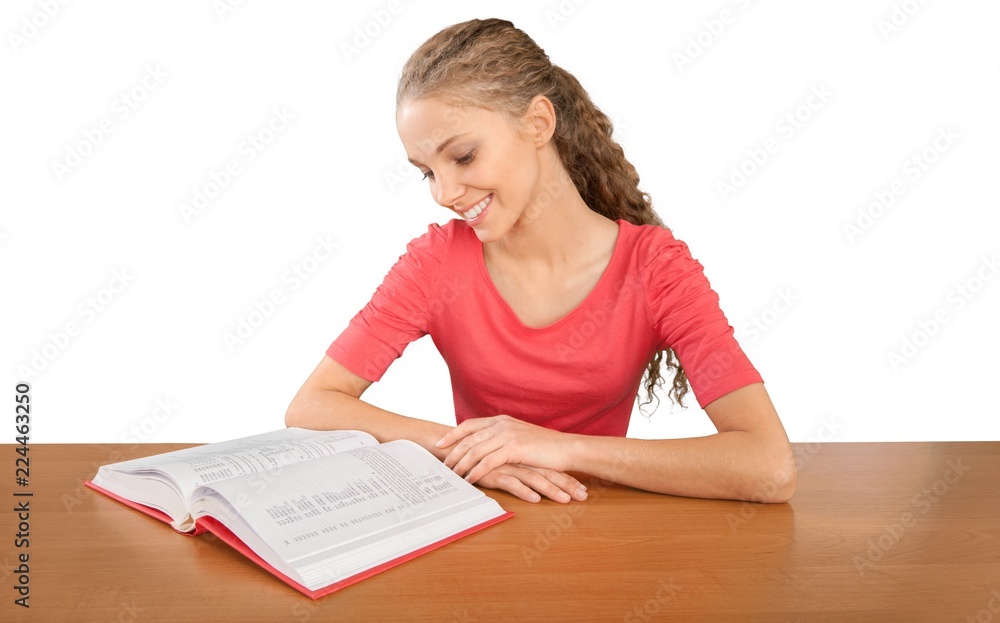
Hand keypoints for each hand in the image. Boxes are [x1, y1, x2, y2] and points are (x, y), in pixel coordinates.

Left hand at [436, 415, 572, 484]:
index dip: (453, 434)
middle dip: (452, 453)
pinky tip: (469, 480)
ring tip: (452, 476)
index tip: (439, 444)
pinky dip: (476, 471)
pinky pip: (488, 461)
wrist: (566, 448)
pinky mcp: (514, 448)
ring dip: (461, 464)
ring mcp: (508, 435)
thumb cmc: (545, 446)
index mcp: (501, 420)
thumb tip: (486, 447)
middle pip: (468, 438)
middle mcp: (501, 424)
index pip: (469, 425)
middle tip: (441, 466)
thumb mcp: (520, 437)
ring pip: (475, 450)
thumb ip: (502, 438)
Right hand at [474, 463, 587, 503]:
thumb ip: (519, 469)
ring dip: (551, 489)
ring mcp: (507, 465)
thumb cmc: (481, 459)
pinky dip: (524, 491)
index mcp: (524, 457)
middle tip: (584, 496)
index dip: (567, 478)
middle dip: (567, 485)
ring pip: (533, 477)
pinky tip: (535, 499)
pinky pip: (511, 482)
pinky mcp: (493, 472)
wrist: (456, 448)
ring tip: (566, 500)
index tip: (584, 490)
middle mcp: (519, 460)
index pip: (550, 468)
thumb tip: (535, 481)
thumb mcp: (504, 464)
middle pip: (548, 472)